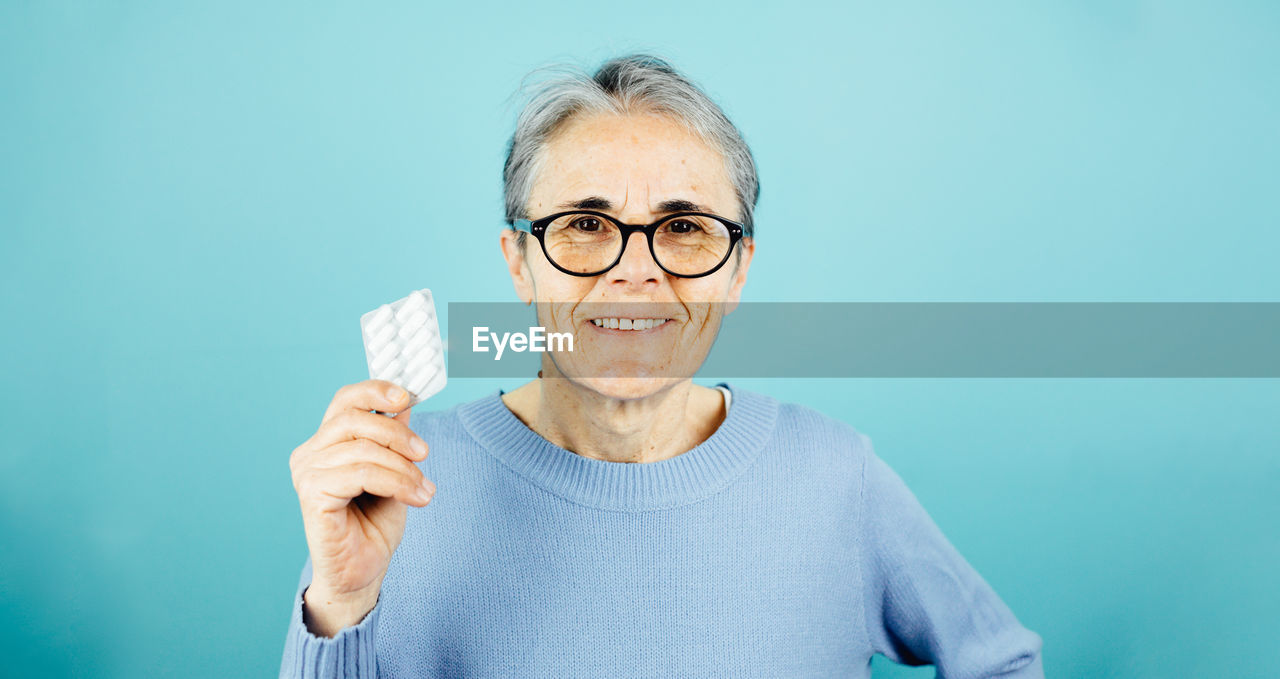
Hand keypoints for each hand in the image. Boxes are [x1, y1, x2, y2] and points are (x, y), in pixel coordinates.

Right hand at [289, 380, 434, 635]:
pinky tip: (414, 497)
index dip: (375, 390)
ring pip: (363, 450)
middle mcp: (309, 453)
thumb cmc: (373, 523)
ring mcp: (306, 473)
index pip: (345, 400)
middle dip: (397, 434)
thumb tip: (405, 402)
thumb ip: (393, 439)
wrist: (362, 572)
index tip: (405, 396)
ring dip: (403, 468)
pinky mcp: (311, 494)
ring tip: (424, 488)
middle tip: (424, 454)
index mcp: (326, 442)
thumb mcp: (393, 471)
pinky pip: (360, 474)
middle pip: (355, 418)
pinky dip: (395, 482)